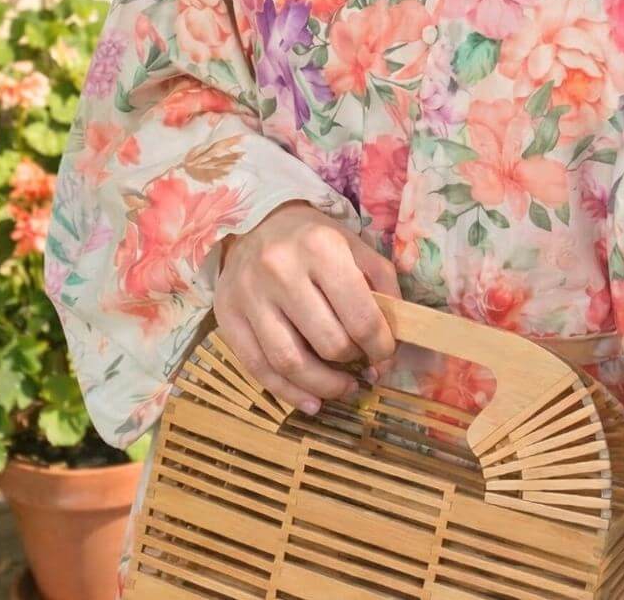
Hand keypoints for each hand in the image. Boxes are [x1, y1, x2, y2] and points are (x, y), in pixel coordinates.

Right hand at [214, 199, 401, 414]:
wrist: (257, 221)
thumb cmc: (314, 238)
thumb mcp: (355, 246)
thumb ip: (381, 285)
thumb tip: (396, 338)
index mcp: (321, 248)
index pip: (359, 316)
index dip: (380, 346)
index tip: (386, 356)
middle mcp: (281, 270)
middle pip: (327, 342)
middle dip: (353, 362)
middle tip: (365, 368)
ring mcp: (250, 296)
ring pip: (289, 362)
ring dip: (324, 387)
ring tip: (344, 389)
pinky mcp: (227, 317)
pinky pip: (258, 369)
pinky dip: (288, 393)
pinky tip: (311, 402)